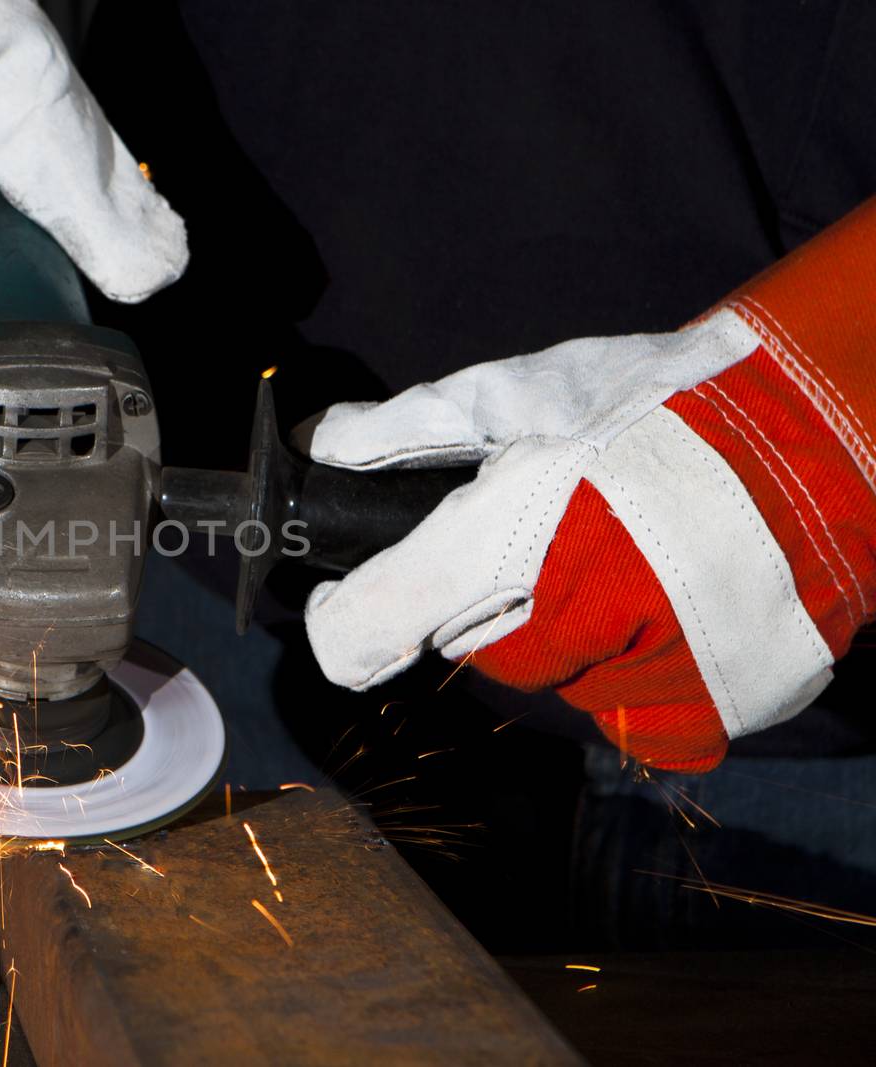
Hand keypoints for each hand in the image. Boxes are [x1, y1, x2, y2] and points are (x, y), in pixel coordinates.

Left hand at [299, 199, 875, 771]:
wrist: (820, 431)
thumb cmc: (664, 404)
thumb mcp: (528, 392)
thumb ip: (416, 427)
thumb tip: (327, 446)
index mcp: (508, 534)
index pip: (371, 626)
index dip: (343, 622)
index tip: (341, 610)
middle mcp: (572, 617)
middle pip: (471, 648)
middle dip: (485, 602)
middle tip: (538, 541)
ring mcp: (644, 673)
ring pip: (553, 680)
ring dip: (567, 635)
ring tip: (619, 558)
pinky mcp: (709, 709)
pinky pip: (632, 720)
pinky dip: (635, 677)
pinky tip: (661, 613)